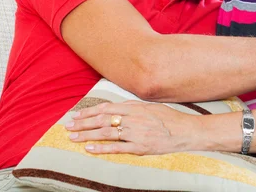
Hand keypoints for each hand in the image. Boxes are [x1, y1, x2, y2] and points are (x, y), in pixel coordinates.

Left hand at [66, 101, 199, 154]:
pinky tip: (89, 148)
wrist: (186, 131)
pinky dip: (102, 148)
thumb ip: (133, 107)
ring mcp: (136, 133)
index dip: (90, 112)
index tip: (77, 115)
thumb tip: (117, 107)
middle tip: (68, 126)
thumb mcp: (151, 106)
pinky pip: (117, 148)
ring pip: (106, 133)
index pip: (106, 108)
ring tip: (73, 137)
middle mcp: (133, 119)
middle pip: (102, 120)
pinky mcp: (140, 147)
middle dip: (83, 123)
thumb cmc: (169, 118)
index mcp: (135, 107)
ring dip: (87, 135)